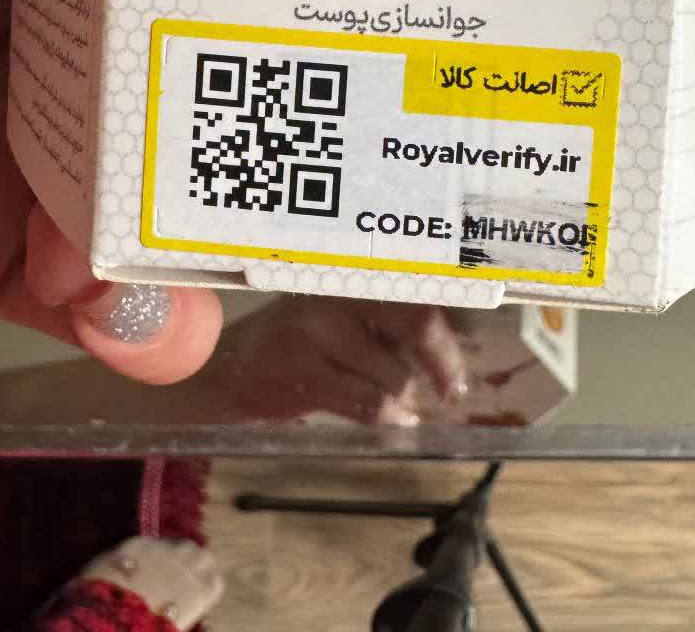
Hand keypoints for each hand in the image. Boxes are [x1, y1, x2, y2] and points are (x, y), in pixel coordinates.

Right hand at [212, 296, 466, 424]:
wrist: (226, 369)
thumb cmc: (294, 342)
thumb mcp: (336, 314)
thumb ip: (382, 319)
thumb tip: (449, 342)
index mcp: (350, 275)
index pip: (416, 291)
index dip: (447, 327)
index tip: (468, 352)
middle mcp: (336, 294)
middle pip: (416, 324)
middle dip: (443, 365)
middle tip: (453, 391)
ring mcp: (317, 333)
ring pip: (393, 375)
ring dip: (405, 399)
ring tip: (401, 404)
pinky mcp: (304, 375)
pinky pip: (367, 404)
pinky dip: (387, 417)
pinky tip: (393, 419)